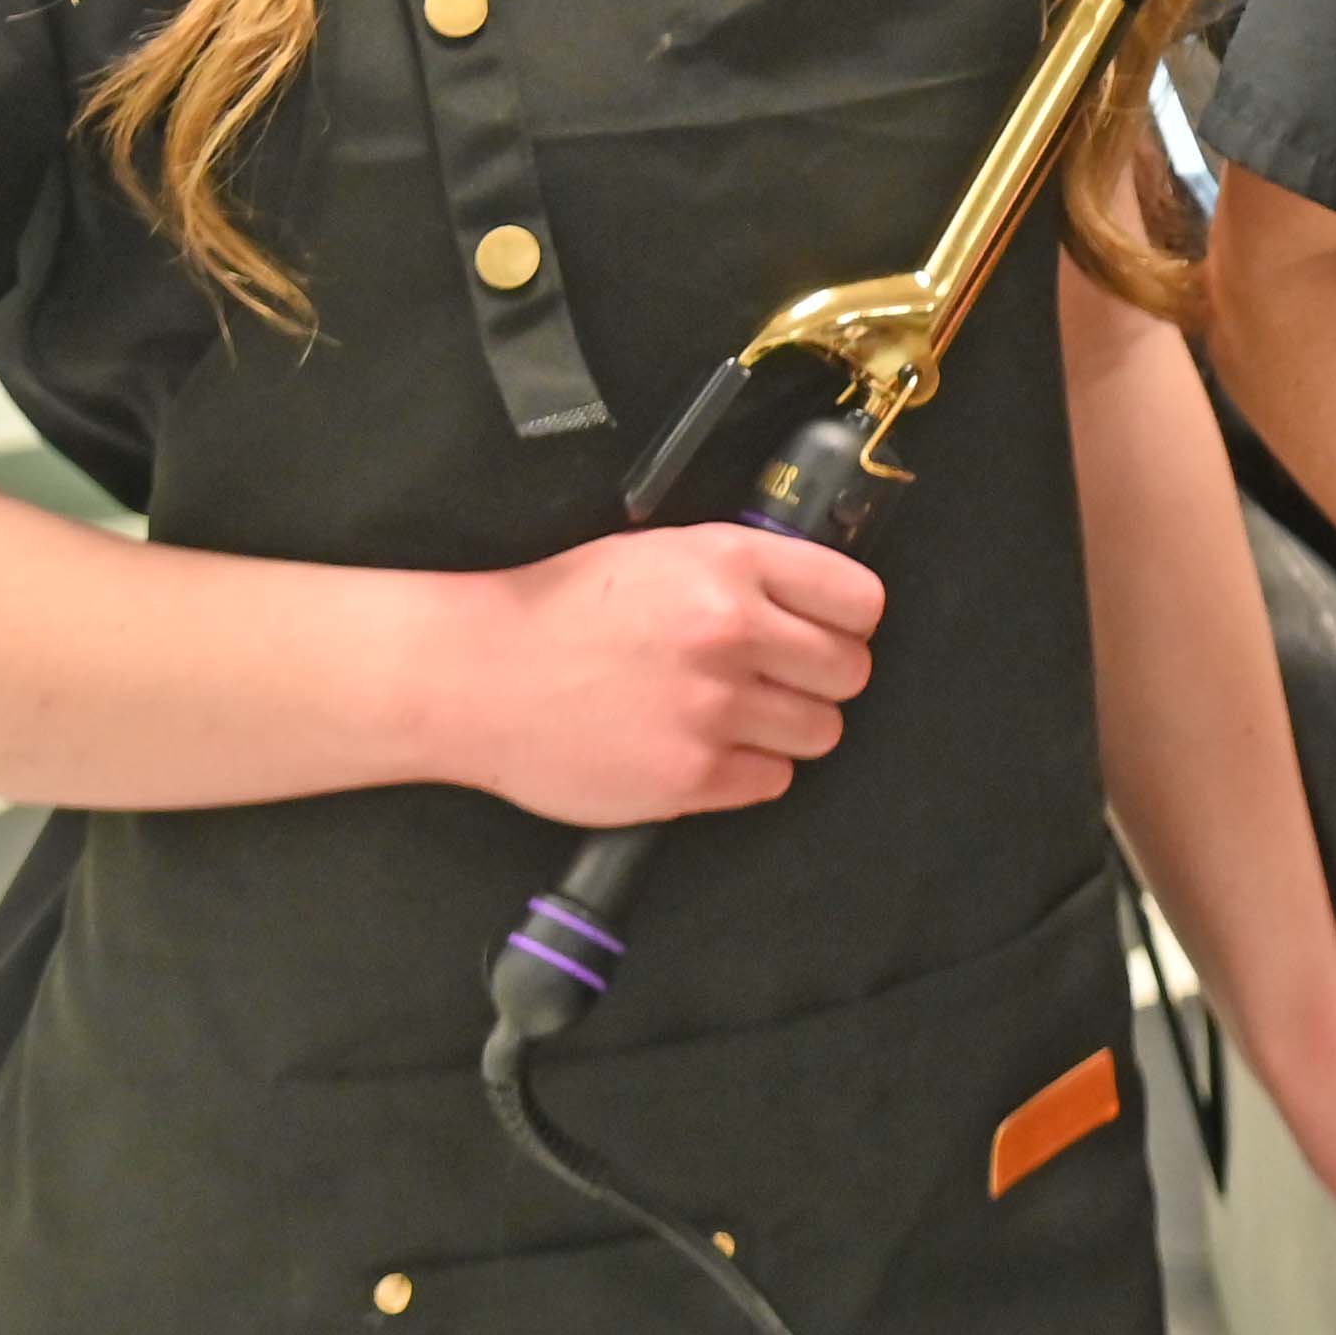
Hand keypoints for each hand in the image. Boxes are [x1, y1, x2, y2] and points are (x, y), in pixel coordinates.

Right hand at [442, 527, 883, 825]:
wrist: (476, 675)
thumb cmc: (563, 610)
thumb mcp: (662, 553)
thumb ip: (745, 571)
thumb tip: (819, 596)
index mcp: (730, 564)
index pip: (859, 600)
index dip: (850, 622)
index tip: (831, 633)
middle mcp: (731, 631)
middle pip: (850, 671)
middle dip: (824, 679)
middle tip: (781, 682)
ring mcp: (712, 707)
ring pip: (821, 731)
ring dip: (790, 729)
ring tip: (738, 717)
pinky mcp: (690, 774)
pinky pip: (773, 781)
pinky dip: (749, 772)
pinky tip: (706, 750)